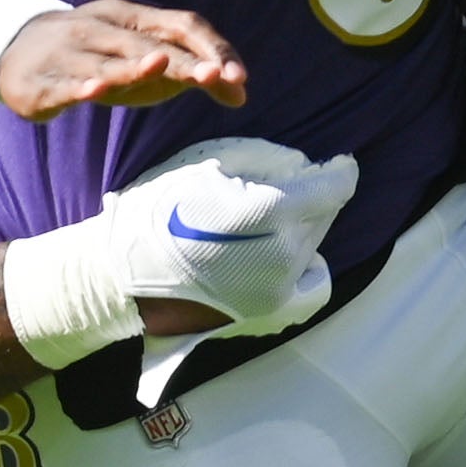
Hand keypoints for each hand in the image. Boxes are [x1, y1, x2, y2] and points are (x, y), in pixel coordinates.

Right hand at [0, 0, 249, 118]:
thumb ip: (189, 74)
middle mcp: (100, 29)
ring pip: (102, 61)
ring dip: (130, 66)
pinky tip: (92, 91)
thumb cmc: (95, 58)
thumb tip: (241, 94)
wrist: (13, 48)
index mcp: (131, 19)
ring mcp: (67, 53)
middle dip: (180, 62)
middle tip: (213, 77)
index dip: (210, 48)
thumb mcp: (141, 63)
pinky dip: (77, 87)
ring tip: (156, 68)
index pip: (180, 26)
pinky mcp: (39, 82)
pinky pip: (61, 84)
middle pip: (146, 44)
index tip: (238, 76)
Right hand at [105, 136, 354, 340]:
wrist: (124, 277)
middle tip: (280, 186)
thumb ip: (266, 157)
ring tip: (264, 218)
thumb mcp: (207, 163)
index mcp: (270, 211)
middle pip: (324, 213)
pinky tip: (281, 251)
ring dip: (302, 225)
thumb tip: (304, 166)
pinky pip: (310, 279)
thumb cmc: (158, 211)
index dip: (341, 170)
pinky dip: (304, 261)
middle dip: (311, 196)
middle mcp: (285, 253)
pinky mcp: (271, 309)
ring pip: (315, 241)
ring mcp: (280, 287)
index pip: (333, 187)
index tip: (341, 162)